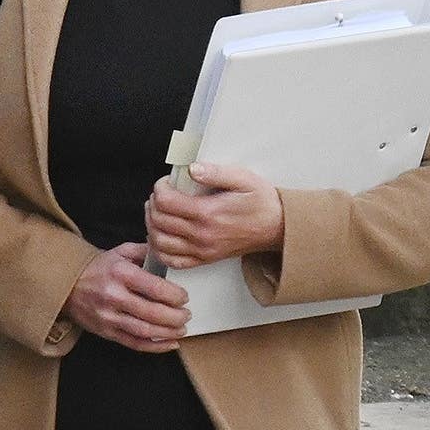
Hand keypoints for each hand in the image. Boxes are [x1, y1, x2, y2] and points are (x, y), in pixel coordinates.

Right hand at [65, 242, 189, 352]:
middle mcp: (113, 296)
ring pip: (145, 331)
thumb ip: (147, 251)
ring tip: (181, 329)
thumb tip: (169, 255)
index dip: (175, 296)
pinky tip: (169, 344)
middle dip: (176, 316)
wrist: (67, 285)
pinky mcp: (106, 332)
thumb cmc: (98, 269)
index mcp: (120, 273)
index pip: (155, 288)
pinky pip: (134, 343)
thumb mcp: (121, 252)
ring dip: (169, 333)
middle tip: (186, 314)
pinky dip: (155, 347)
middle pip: (153, 312)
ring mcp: (108, 316)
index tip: (184, 297)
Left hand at [146, 161, 284, 269]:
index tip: (166, 183)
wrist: (277, 228)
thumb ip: (216, 172)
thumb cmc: (261, 203)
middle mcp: (201, 235)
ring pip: (159, 242)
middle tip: (160, 195)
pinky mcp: (203, 259)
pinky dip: (159, 249)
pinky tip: (162, 235)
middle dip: (153, 204)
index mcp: (208, 213)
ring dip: (152, 225)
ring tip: (158, 212)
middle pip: (159, 221)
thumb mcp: (244, 179)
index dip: (159, 188)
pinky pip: (171, 260)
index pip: (166, 202)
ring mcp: (201, 250)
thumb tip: (192, 169)